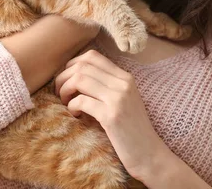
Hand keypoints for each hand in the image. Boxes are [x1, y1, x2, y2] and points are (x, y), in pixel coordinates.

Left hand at [54, 49, 169, 181]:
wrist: (151, 156)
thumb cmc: (131, 130)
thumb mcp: (123, 101)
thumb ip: (106, 86)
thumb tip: (76, 75)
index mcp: (125, 77)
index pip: (92, 56)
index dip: (72, 64)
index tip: (67, 79)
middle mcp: (123, 83)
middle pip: (82, 66)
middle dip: (64, 77)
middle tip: (60, 92)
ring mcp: (118, 98)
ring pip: (79, 79)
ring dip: (65, 90)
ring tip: (66, 103)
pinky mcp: (112, 116)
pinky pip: (81, 101)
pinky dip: (72, 106)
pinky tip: (75, 115)